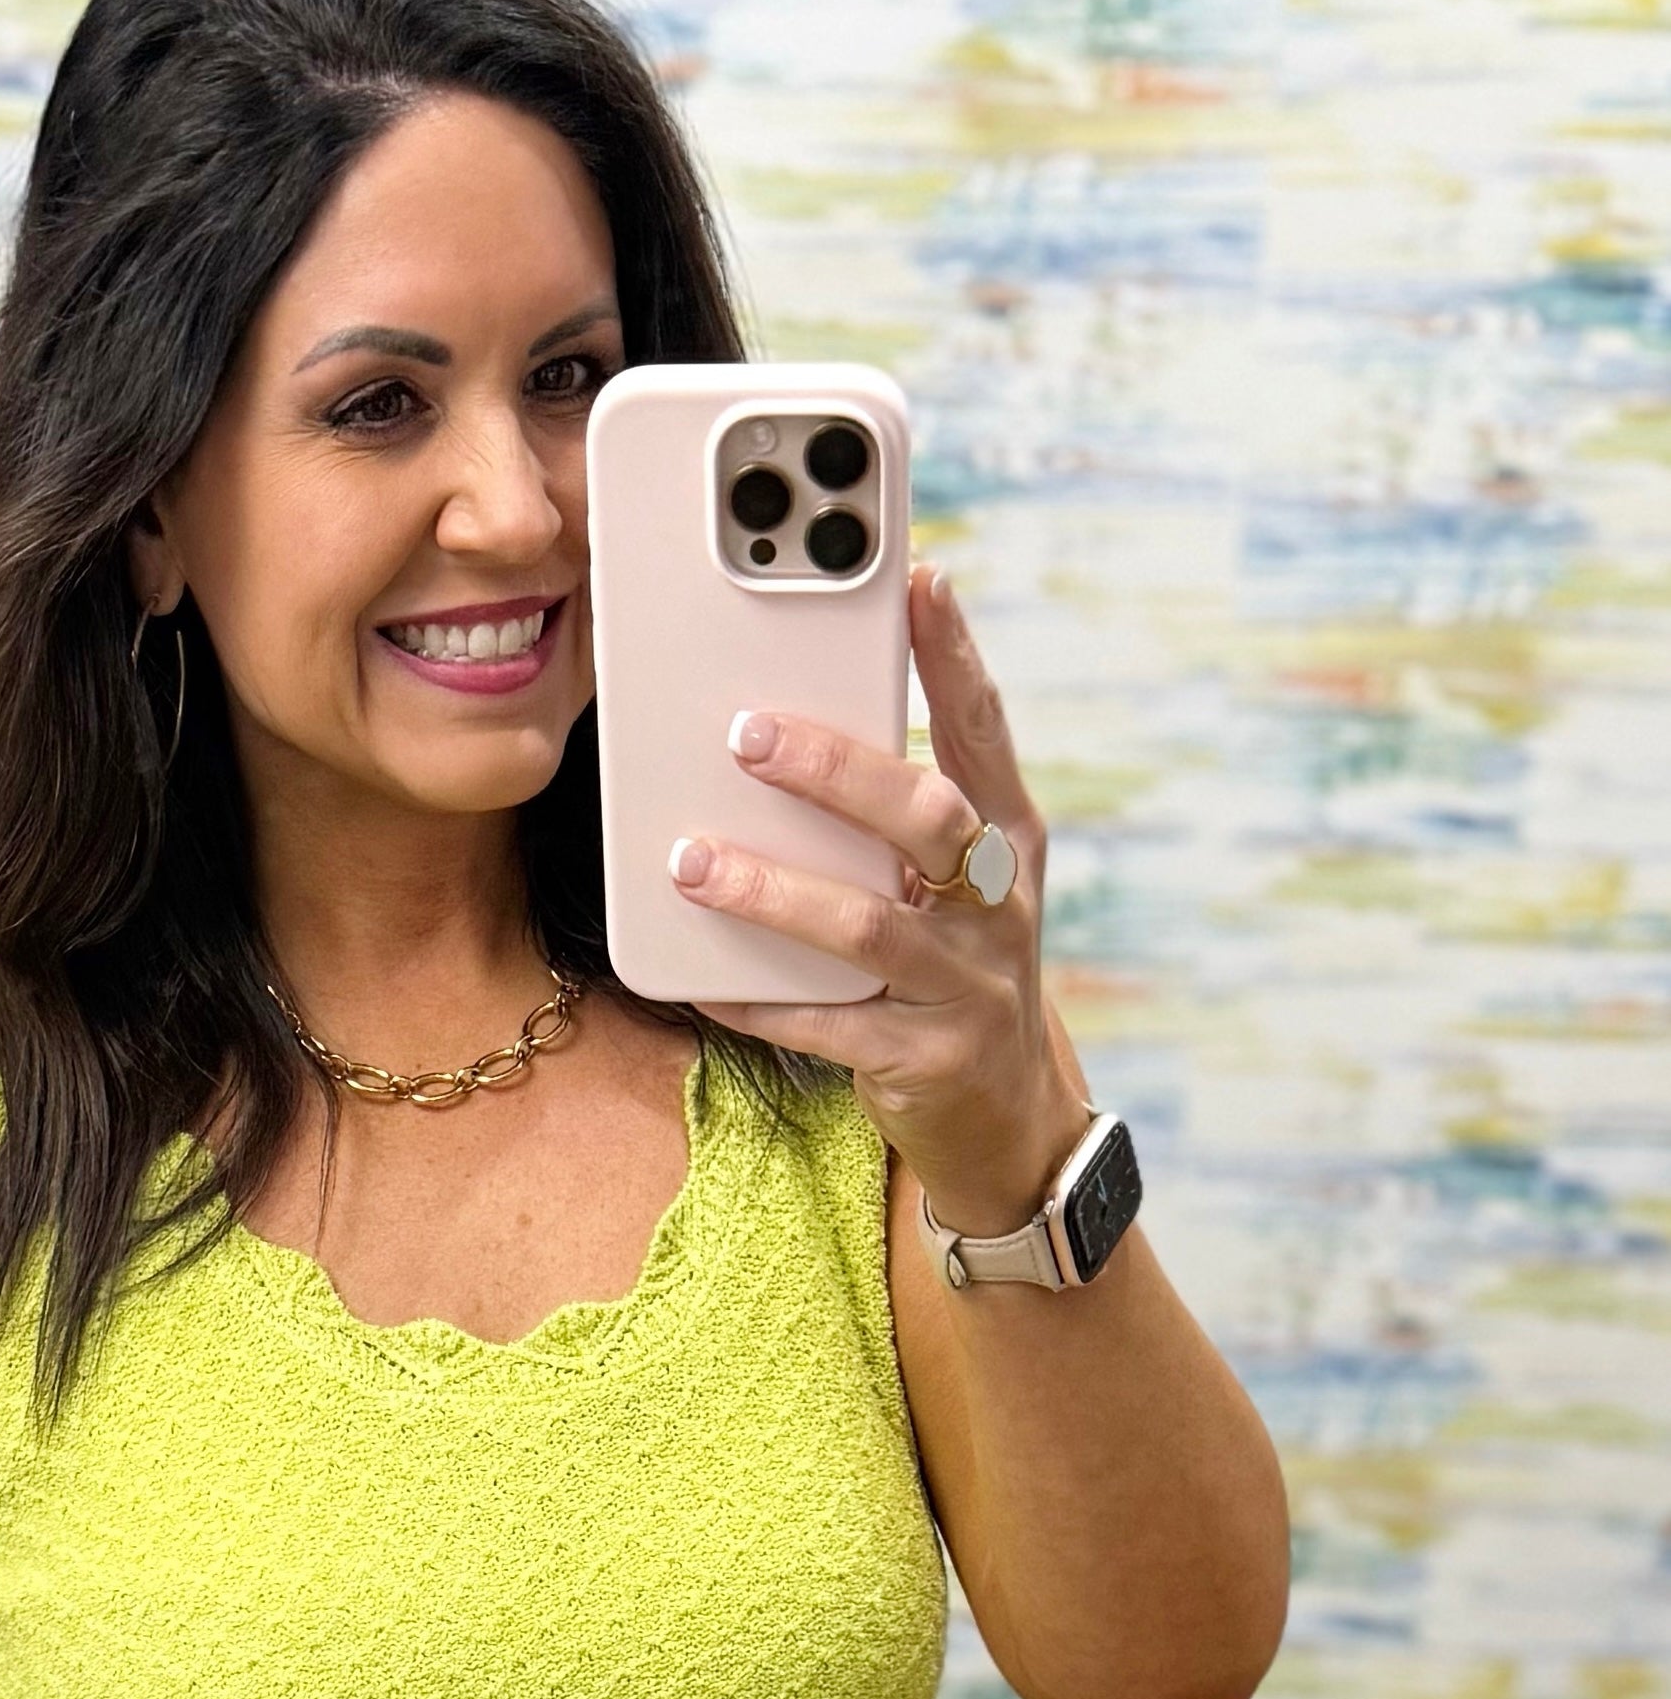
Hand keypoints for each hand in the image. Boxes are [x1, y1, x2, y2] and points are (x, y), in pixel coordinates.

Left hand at [673, 564, 1086, 1237]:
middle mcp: (999, 906)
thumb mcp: (947, 889)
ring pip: (866, 924)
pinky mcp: (925, 1060)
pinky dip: (758, 999)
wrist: (1006, 1120)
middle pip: (927, 817)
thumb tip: (783, 732)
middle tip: (748, 732)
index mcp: (1008, 840)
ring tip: (690, 863)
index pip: (985, 731)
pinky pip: (826, 1025)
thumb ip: (890, 822)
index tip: (919, 578)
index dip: (954, 655)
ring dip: (771, 889)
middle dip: (838, 770)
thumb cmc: (951, 972)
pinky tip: (700, 980)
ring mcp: (968, 986)